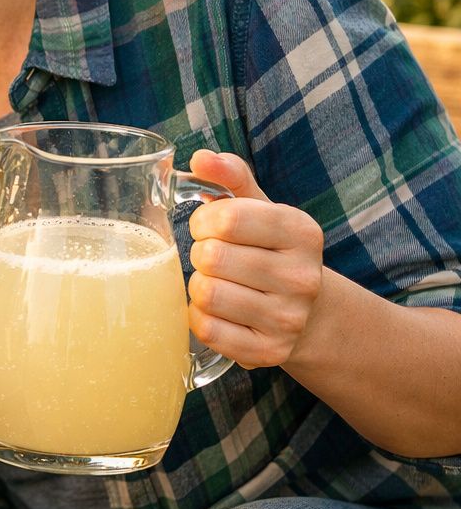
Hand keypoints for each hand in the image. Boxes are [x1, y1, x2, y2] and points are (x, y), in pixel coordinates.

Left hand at [186, 150, 325, 368]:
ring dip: (199, 287)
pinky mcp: (268, 352)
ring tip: (218, 283)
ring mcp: (288, 318)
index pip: (227, 219)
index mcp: (302, 232)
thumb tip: (200, 157)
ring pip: (206, 295)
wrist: (309, 314)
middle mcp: (302, 277)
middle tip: (215, 259)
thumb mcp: (259, 208)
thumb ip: (230, 177)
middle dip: (201, 255)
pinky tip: (219, 310)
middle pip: (212, 258)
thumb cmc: (269, 250)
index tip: (210, 228)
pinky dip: (200, 317)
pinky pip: (206, 329)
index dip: (204, 222)